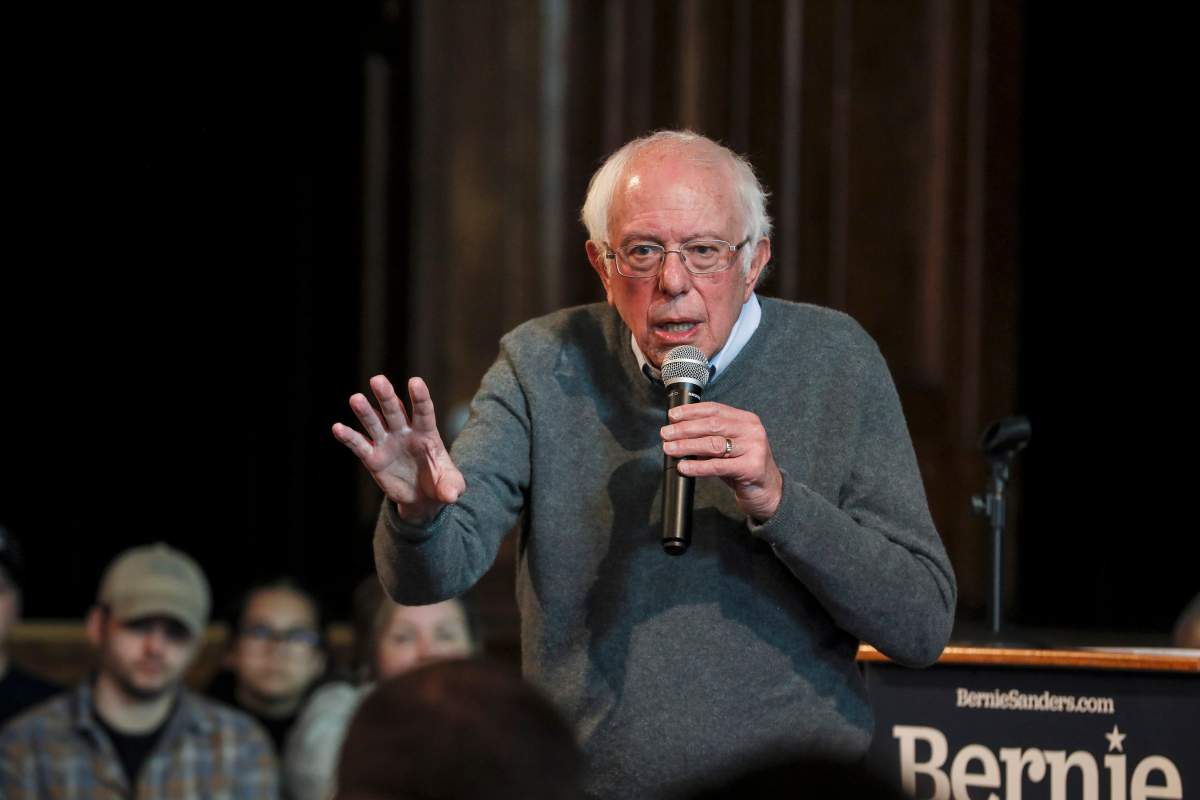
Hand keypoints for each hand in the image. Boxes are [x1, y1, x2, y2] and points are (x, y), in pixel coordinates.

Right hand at [332, 375, 465, 524]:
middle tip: (377, 380)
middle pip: (394, 411)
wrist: (422, 497)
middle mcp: (404, 433)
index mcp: (426, 433)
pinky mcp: (373, 458)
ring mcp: (387, 443)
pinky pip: (359, 445)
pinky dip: (349, 437)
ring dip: (365, 411)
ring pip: (374, 423)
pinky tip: (338, 428)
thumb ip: (452, 487)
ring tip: (355, 399)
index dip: (419, 397)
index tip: (415, 382)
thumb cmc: (440, 484)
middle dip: (386, 396)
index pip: (423, 412)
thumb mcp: (451, 486)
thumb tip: (451, 496)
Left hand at [660, 401, 782, 522]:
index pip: (715, 409)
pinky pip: (718, 466)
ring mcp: (754, 448)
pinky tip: (684, 466)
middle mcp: (752, 430)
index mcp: (746, 419)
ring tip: (669, 449)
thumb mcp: (730, 446)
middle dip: (685, 429)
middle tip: (666, 434)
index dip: (691, 411)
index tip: (672, 416)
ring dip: (687, 446)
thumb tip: (678, 431)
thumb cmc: (744, 466)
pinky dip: (697, 466)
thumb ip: (711, 436)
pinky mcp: (751, 468)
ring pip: (713, 444)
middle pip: (712, 425)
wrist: (768, 491)